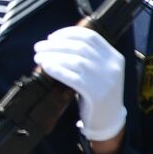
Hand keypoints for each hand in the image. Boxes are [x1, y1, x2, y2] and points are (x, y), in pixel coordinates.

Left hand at [35, 27, 126, 141]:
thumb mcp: (98, 71)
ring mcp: (105, 80)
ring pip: (75, 60)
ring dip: (53, 56)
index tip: (52, 37)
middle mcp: (112, 66)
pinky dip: (57, 70)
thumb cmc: (97, 93)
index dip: (68, 33)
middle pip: (80, 47)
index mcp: (114, 56)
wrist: (109, 120)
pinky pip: (72, 77)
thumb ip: (86, 56)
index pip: (90, 37)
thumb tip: (55, 42)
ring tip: (38, 57)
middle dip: (55, 45)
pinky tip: (46, 67)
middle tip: (38, 47)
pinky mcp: (96, 94)